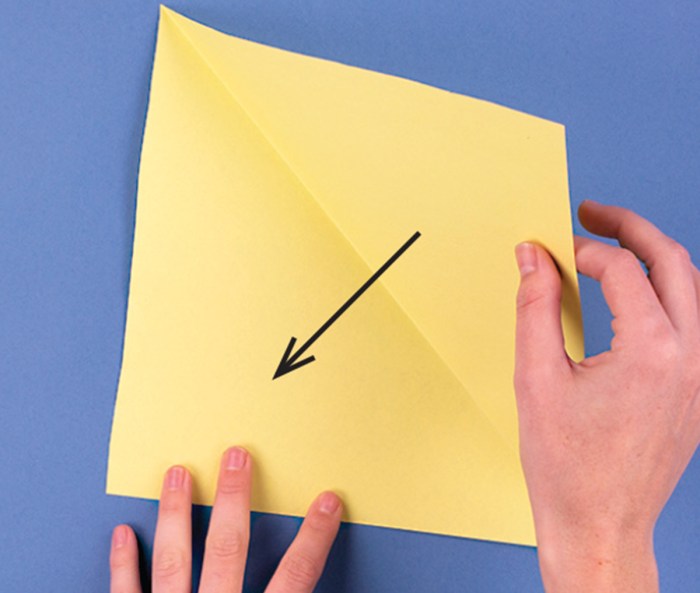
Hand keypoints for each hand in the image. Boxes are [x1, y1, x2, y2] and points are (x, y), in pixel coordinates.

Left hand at [110, 447, 341, 592]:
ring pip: (174, 562)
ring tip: (176, 474)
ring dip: (176, 514)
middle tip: (236, 457)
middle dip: (234, 500)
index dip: (315, 537)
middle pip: (228, 551)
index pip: (296, 577)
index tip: (328, 502)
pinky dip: (123, 564)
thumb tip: (315, 587)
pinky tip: (123, 533)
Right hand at [514, 201, 699, 592]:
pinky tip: (640, 295)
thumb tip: (533, 258)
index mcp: (653, 353)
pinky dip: (670, 294)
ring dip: (657, 258)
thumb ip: (534, 306)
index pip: (621, 270)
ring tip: (618, 243)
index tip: (552, 250)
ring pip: (695, 288)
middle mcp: (691, 359)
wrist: (599, 526)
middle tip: (595, 213)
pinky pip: (696, 323)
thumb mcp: (536, 377)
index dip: (581, 250)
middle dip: (631, 228)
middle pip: (674, 262)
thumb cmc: (566, 465)